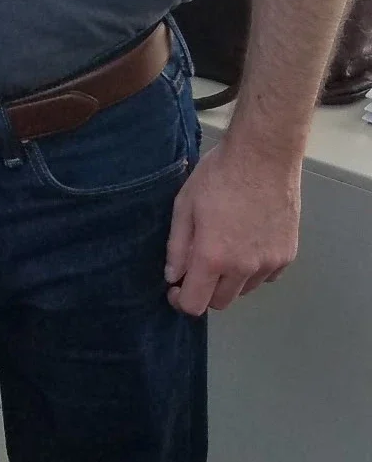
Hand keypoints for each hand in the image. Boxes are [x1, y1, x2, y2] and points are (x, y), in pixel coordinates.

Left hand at [164, 134, 301, 316]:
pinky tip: (248, 243)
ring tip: (225, 248)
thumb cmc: (219, 175)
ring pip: (244, 290)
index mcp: (213, 257)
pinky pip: (266, 276)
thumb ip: (177, 246)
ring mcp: (270, 263)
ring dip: (230, 280)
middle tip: (198, 264)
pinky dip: (253, 270)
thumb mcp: (185, 205)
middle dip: (204, 290)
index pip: (195, 305)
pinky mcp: (288, 254)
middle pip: (220, 303)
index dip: (181, 300)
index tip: (176, 287)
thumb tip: (173, 276)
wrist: (264, 156)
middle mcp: (243, 268)